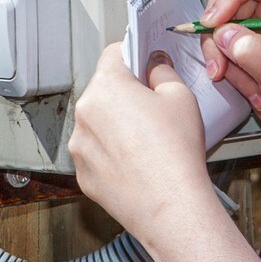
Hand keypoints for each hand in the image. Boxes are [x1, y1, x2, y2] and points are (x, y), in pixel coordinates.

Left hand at [68, 43, 222, 241]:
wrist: (169, 207)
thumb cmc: (175, 153)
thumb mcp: (181, 97)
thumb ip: (163, 71)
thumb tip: (154, 65)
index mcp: (106, 87)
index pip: (113, 54)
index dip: (132, 56)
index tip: (144, 65)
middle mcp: (84, 114)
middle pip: (103, 90)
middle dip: (125, 94)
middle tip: (154, 109)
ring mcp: (79, 146)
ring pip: (97, 122)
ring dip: (116, 124)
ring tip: (147, 141)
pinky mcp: (83, 174)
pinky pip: (96, 152)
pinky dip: (111, 153)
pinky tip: (136, 162)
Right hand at [199, 0, 260, 156]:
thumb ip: (251, 52)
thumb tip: (224, 35)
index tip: (216, 23)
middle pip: (224, 1)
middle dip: (219, 37)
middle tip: (223, 64)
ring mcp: (253, 29)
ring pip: (216, 28)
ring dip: (223, 59)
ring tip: (248, 83)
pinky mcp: (242, 48)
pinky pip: (218, 49)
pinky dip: (226, 69)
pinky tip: (249, 86)